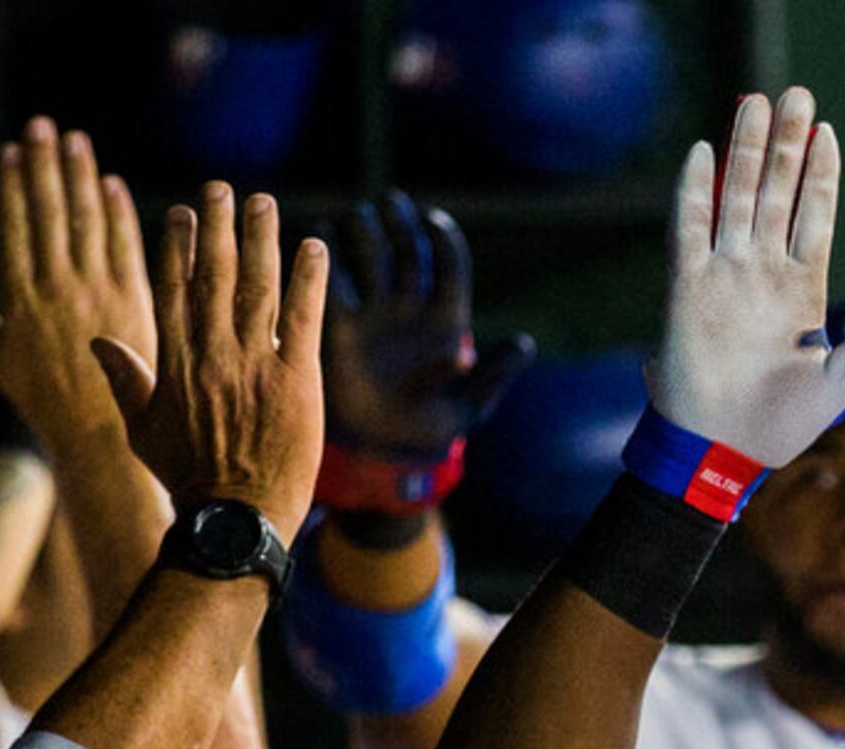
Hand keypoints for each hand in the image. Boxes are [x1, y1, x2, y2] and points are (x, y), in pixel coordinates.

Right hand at [0, 119, 153, 461]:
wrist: (99, 440)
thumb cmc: (46, 404)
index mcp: (22, 297)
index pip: (16, 227)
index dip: (15, 186)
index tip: (14, 150)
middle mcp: (58, 289)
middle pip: (50, 215)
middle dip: (46, 167)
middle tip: (45, 126)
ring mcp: (98, 294)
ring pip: (88, 224)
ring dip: (80, 178)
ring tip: (76, 141)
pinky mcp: (137, 304)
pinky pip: (127, 250)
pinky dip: (120, 216)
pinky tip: (113, 185)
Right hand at [89, 184, 327, 538]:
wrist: (235, 516)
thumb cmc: (188, 479)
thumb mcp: (142, 429)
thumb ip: (125, 380)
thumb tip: (98, 343)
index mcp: (173, 358)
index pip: (171, 286)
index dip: (178, 245)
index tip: (182, 212)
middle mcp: (211, 351)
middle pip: (214, 273)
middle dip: (218, 226)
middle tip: (223, 188)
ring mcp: (255, 362)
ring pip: (258, 285)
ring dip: (262, 239)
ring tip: (263, 202)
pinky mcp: (297, 379)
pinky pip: (304, 317)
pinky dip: (309, 279)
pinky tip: (314, 246)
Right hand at [319, 192, 533, 457]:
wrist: (381, 448)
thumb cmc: (430, 428)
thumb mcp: (467, 407)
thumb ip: (492, 375)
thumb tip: (524, 346)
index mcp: (446, 320)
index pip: (450, 266)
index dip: (443, 241)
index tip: (431, 221)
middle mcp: (410, 306)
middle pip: (407, 250)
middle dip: (400, 223)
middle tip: (391, 203)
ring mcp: (374, 311)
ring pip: (370, 256)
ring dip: (365, 232)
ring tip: (358, 218)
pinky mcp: (339, 323)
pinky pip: (332, 283)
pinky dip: (326, 260)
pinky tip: (321, 240)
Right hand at [652, 88, 844, 463]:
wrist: (722, 450)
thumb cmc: (782, 424)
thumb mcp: (841, 382)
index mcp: (802, 290)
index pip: (814, 216)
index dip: (822, 175)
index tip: (828, 131)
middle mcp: (763, 273)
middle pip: (777, 193)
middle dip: (787, 144)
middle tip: (796, 93)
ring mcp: (725, 275)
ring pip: (737, 198)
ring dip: (746, 152)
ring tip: (755, 102)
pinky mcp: (687, 287)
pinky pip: (690, 229)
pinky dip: (696, 191)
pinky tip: (703, 153)